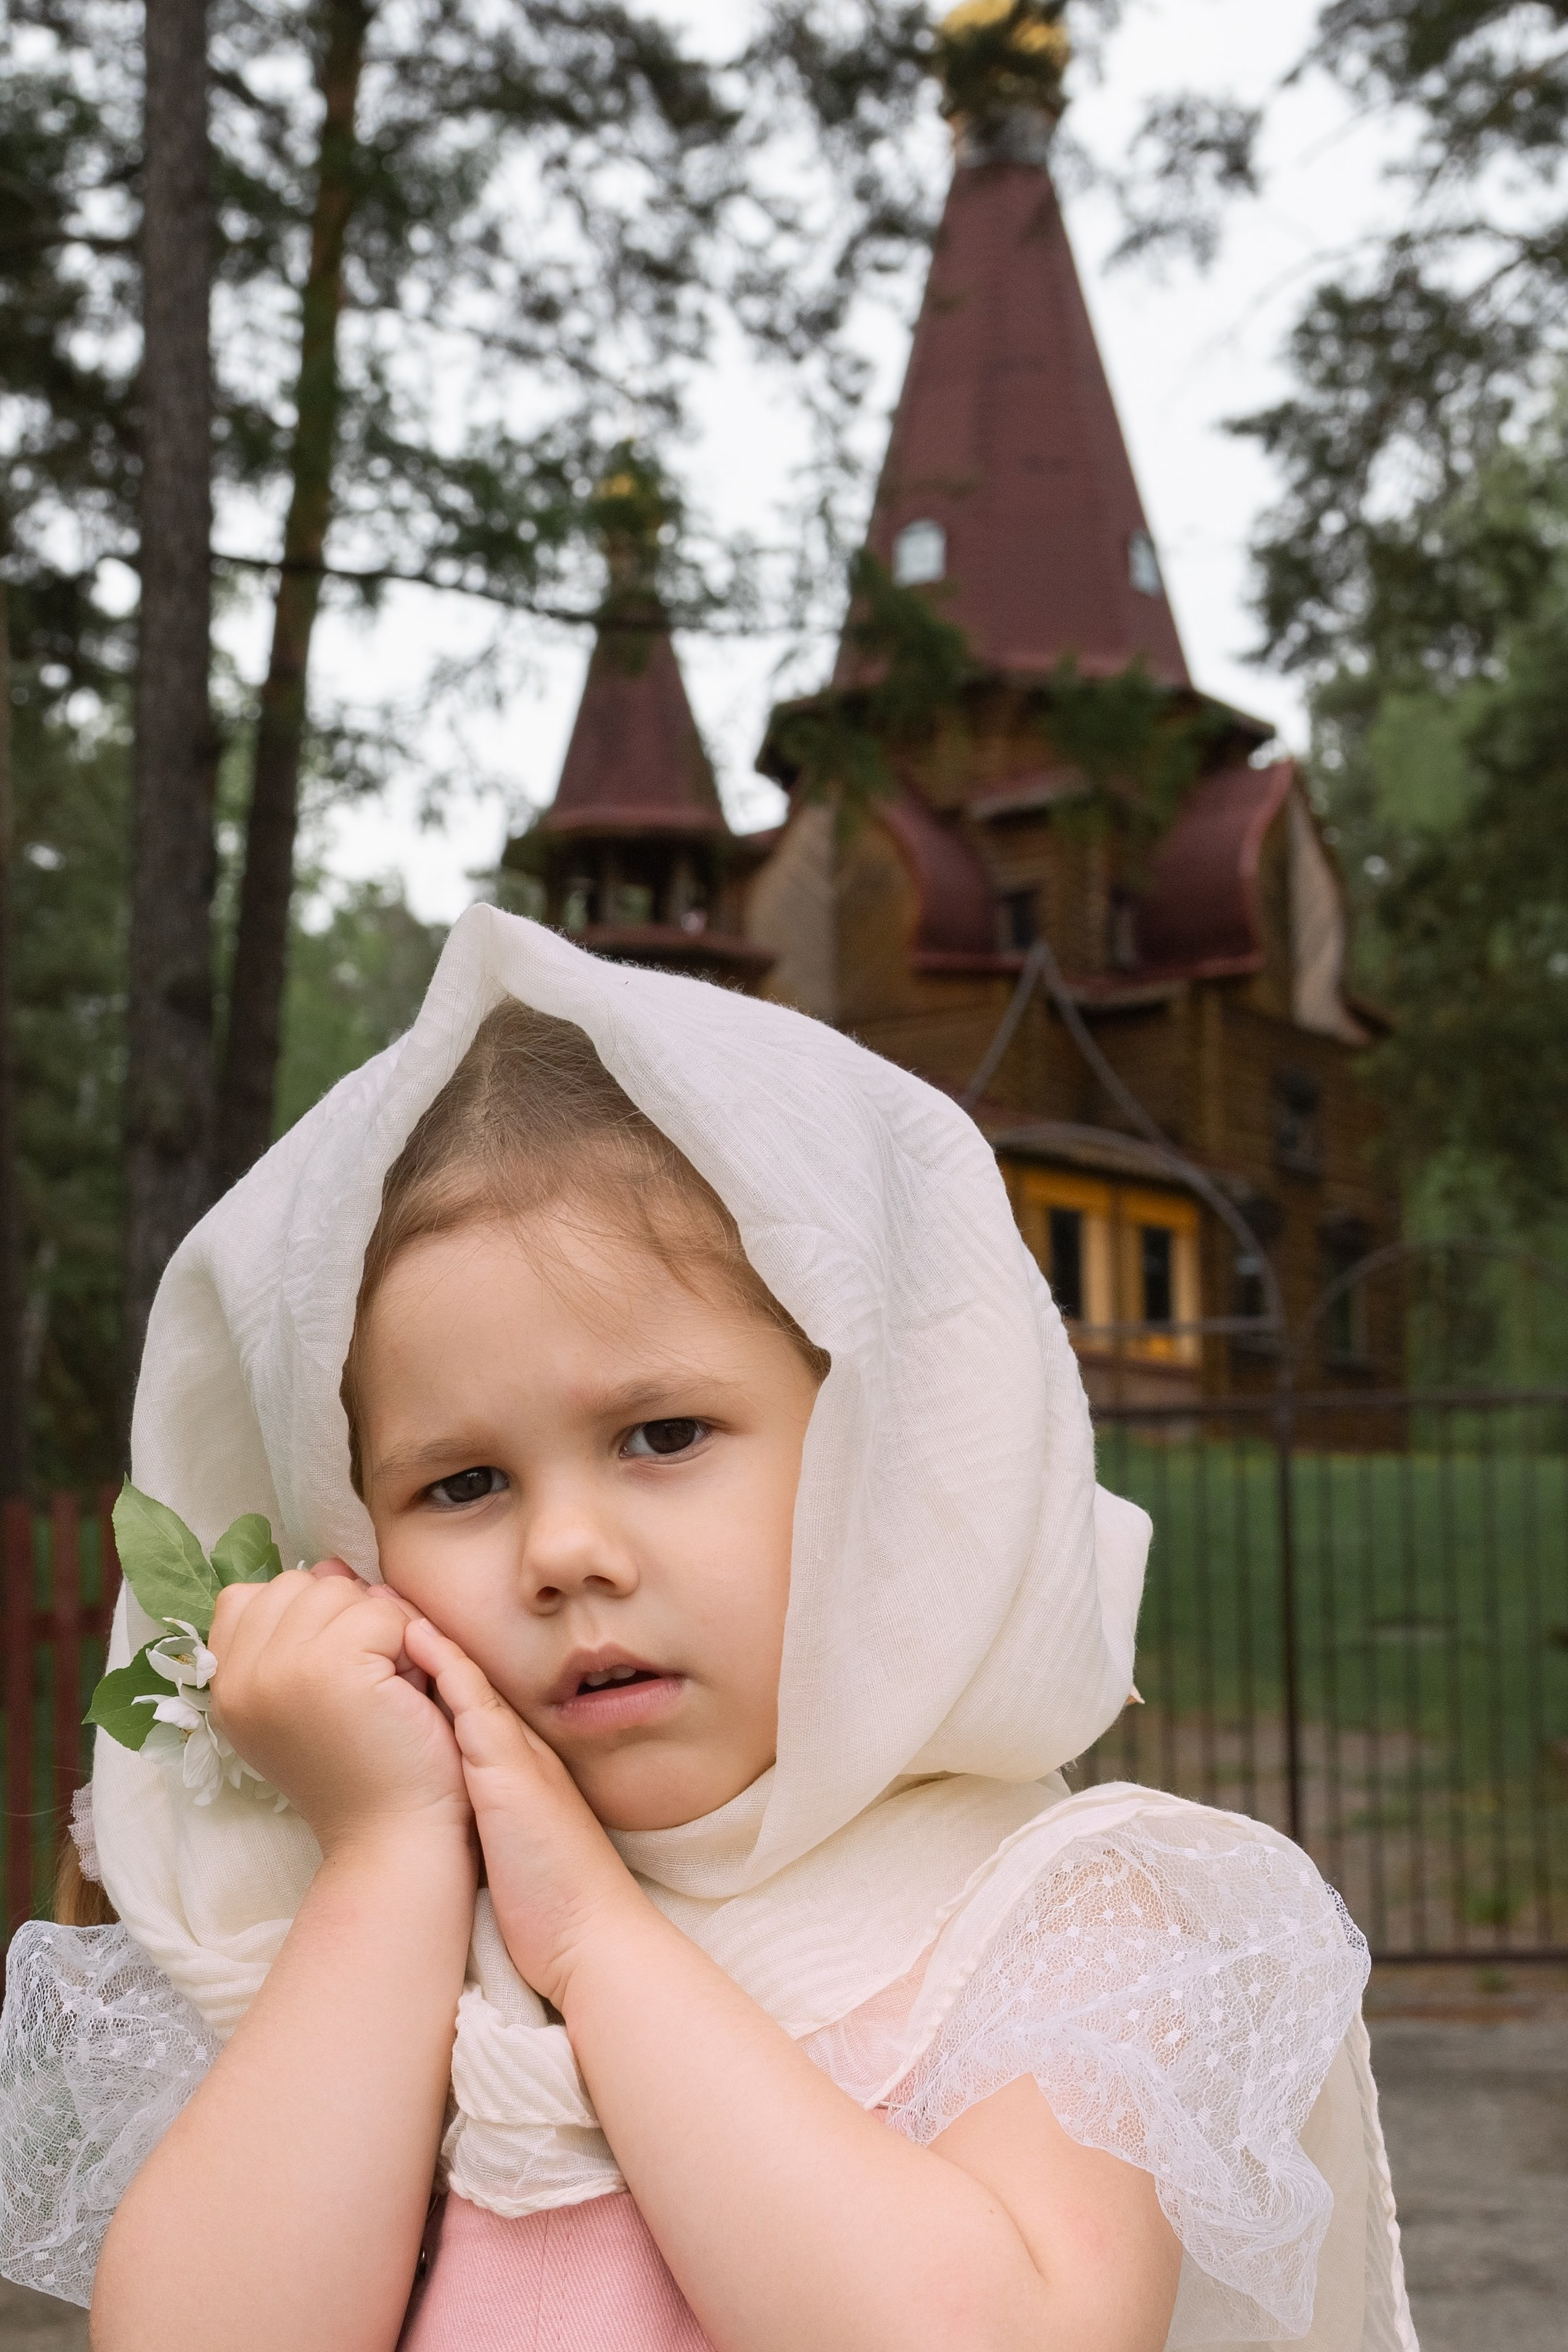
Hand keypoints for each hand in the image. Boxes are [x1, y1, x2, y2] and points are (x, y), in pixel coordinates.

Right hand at [209, 1568, 471, 1858]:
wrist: (393, 1835)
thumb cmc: (366, 1765)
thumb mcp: (312, 1695)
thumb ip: (304, 1631)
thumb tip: (327, 1563)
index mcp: (226, 1687)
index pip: (251, 1595)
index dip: (305, 1619)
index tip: (331, 1674)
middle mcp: (240, 1678)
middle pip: (301, 1584)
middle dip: (347, 1619)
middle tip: (366, 1686)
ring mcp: (282, 1670)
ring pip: (342, 1591)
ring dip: (379, 1630)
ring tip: (383, 1689)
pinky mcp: (333, 1668)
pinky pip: (381, 1611)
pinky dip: (406, 1643)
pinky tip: (403, 1694)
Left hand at [401, 1618, 649, 2006]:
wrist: (593, 1939)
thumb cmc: (549, 1905)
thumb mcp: (511, 1842)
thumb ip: (488, 1810)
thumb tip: (449, 1803)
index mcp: (518, 1766)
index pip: (468, 1700)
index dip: (431, 1664)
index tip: (392, 1633)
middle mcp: (519, 1749)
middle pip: (465, 1678)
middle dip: (422, 1637)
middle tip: (379, 1597)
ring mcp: (517, 1756)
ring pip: (467, 1678)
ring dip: (428, 1638)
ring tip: (386, 1601)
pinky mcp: (509, 1773)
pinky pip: (474, 1706)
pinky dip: (446, 1668)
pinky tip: (417, 1638)